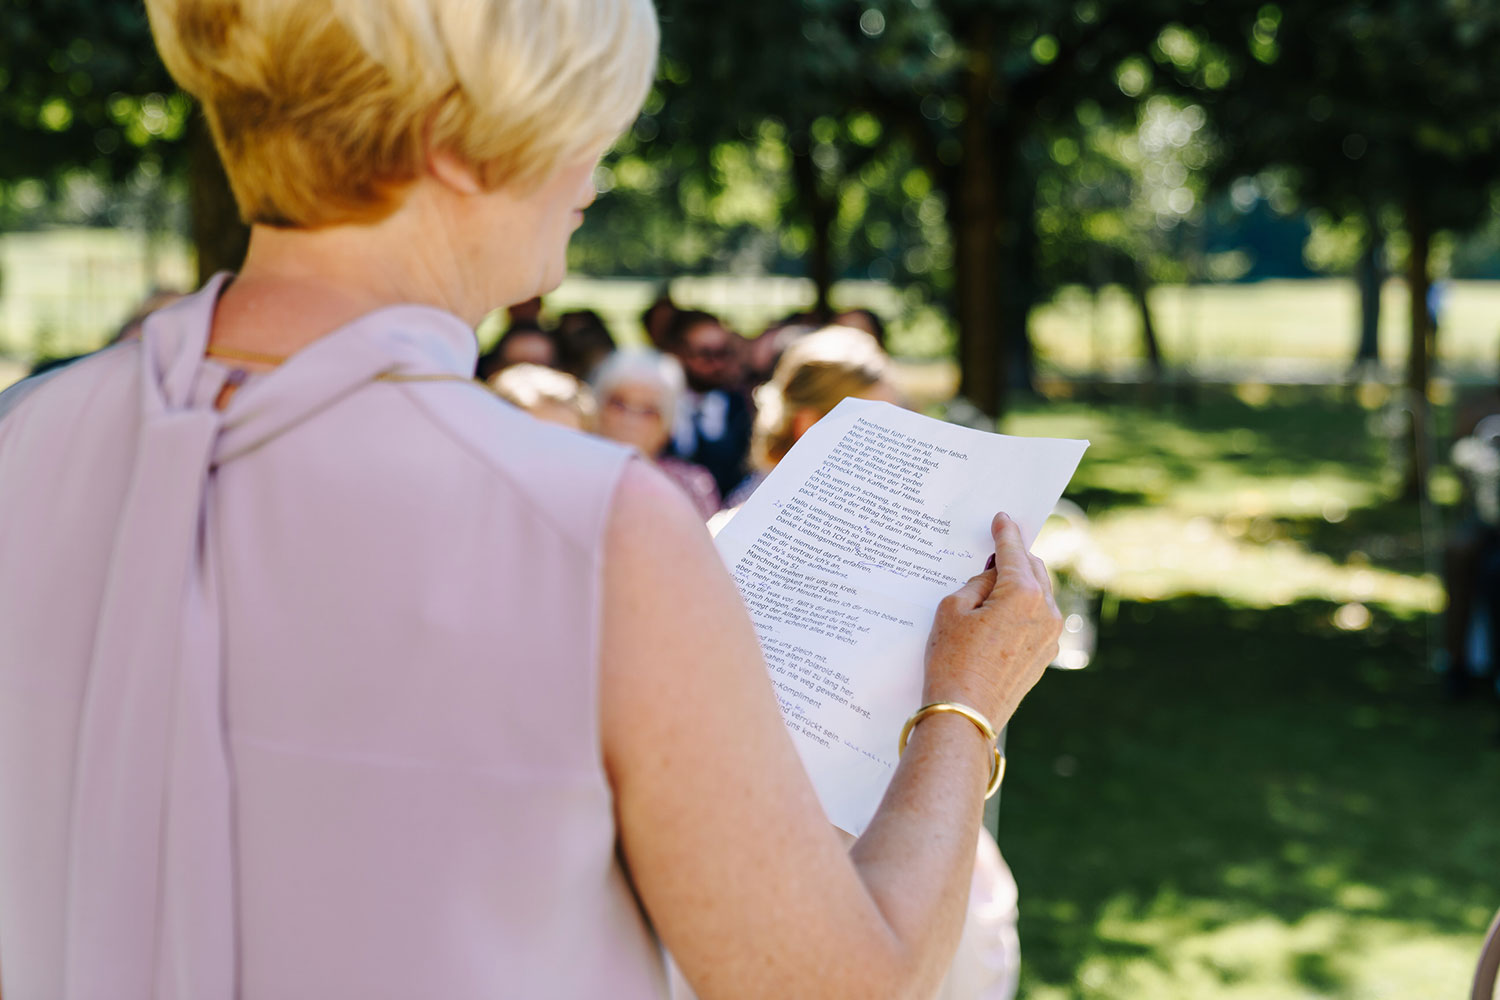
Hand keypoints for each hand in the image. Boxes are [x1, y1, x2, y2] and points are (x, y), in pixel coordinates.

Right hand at [922, 512, 1061, 727]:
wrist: (964, 714)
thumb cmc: (952, 661)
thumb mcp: (953, 608)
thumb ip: (978, 582)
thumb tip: (994, 576)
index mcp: (1023, 594)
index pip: (1014, 551)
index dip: (1006, 532)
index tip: (1003, 518)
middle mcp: (1045, 612)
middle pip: (1034, 569)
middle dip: (1016, 557)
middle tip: (995, 551)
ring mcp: (1050, 636)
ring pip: (1039, 594)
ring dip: (1021, 583)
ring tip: (994, 584)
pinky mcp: (1045, 656)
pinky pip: (1038, 619)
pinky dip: (1023, 608)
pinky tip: (1001, 612)